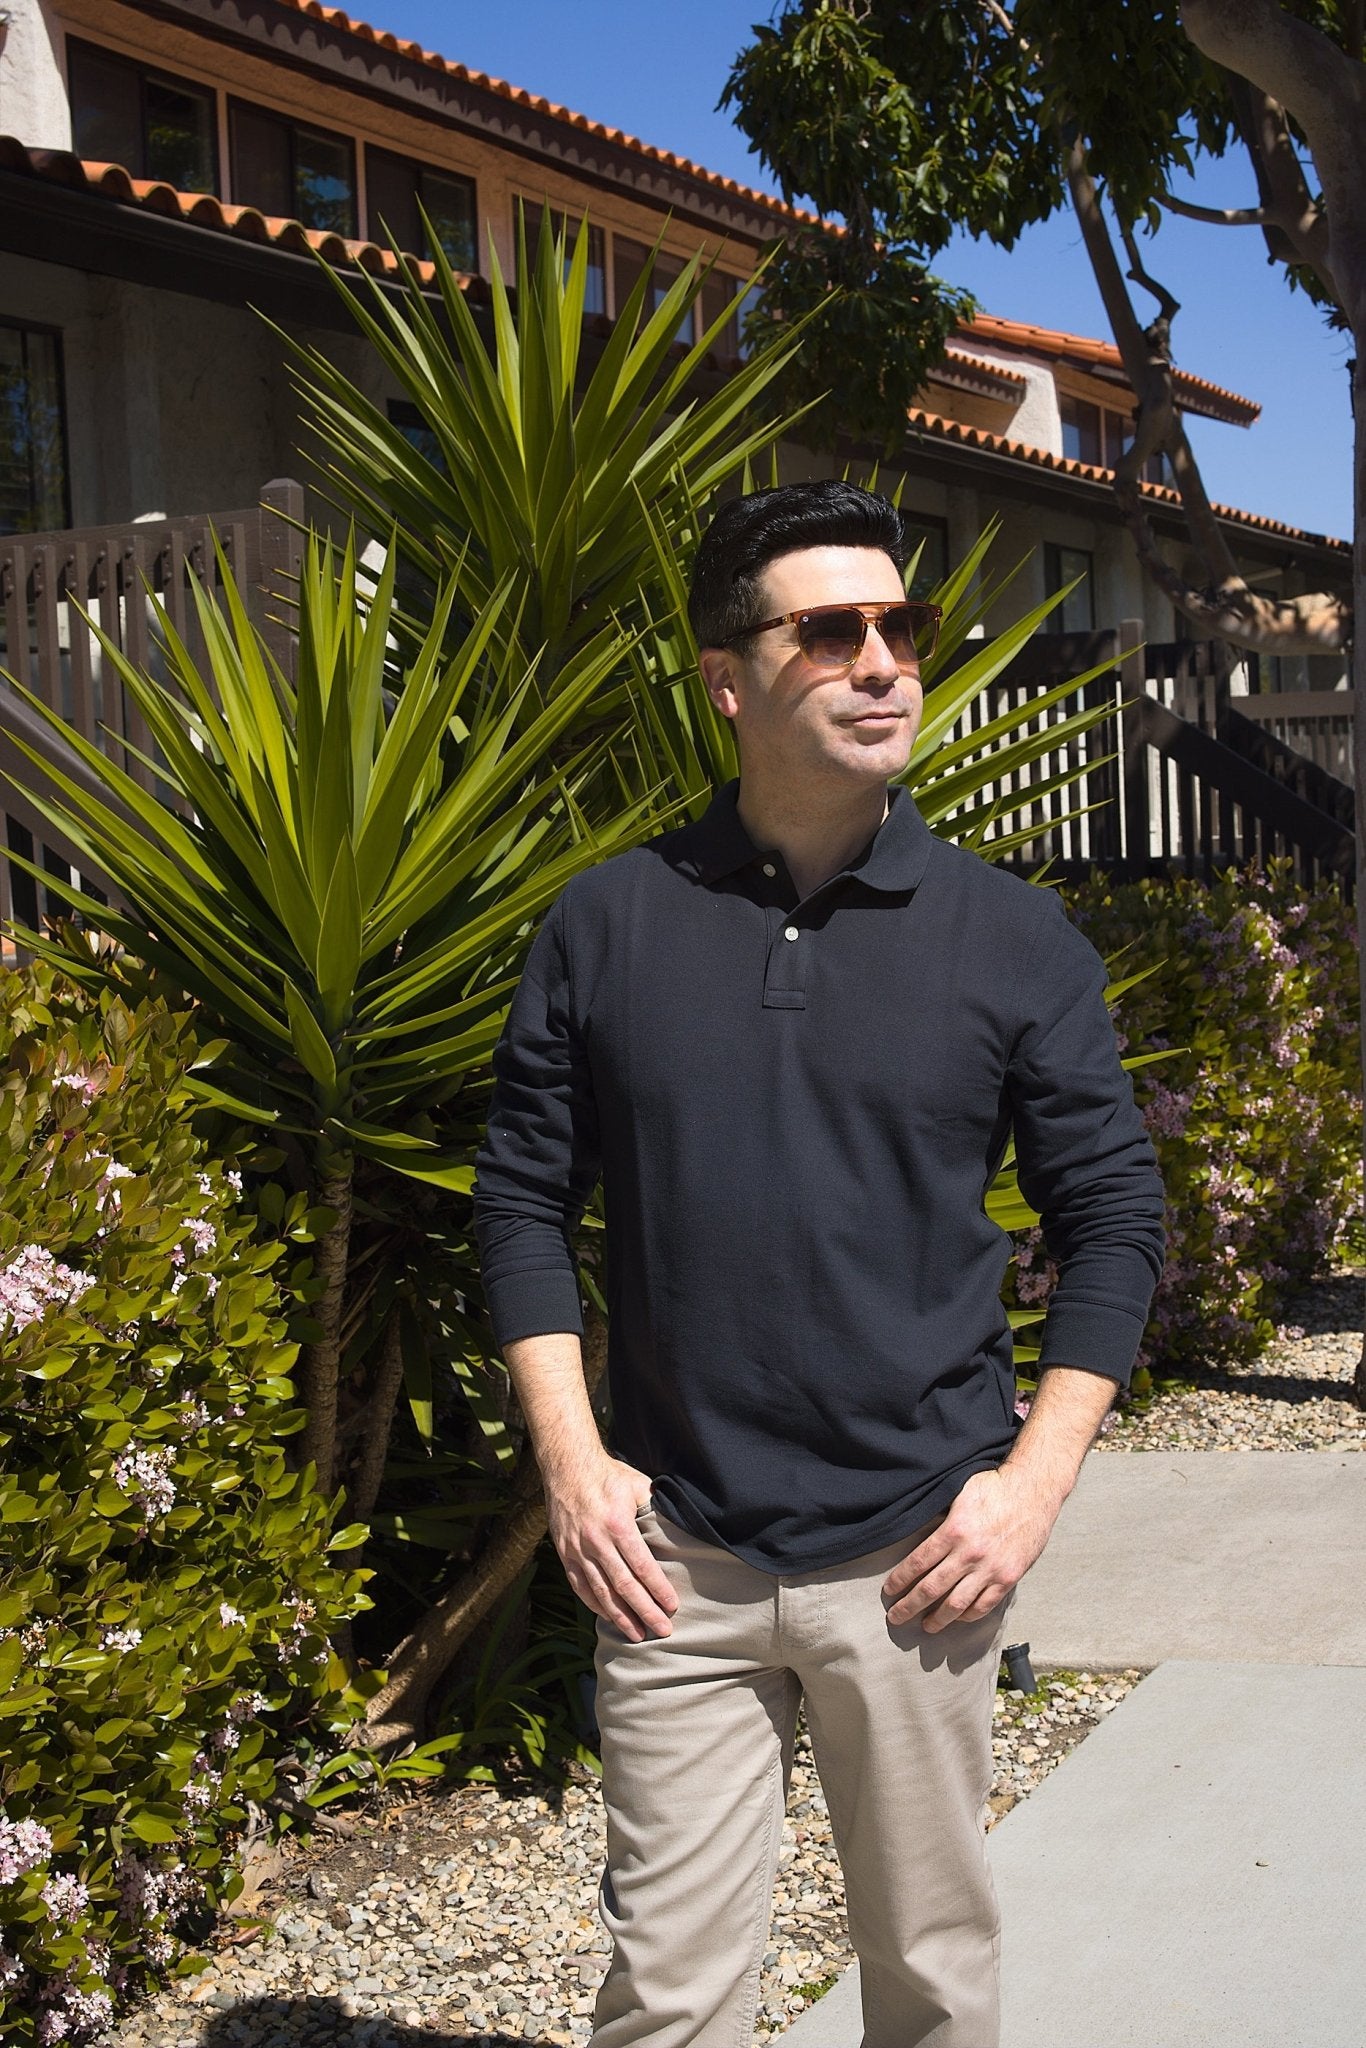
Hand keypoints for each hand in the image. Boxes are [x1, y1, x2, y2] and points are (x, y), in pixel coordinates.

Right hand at [545, 1453, 678, 1642]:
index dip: (658, 1590)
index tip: (672, 1607)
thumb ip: (655, 1509)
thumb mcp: (637, 1485)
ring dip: (620, 1616)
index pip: (643, 1566)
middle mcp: (596, 1541)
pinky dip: (594, 1604)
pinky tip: (607, 1617)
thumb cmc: (608, 1475)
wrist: (567, 1467)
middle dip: (645, 1611)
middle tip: (662, 1631)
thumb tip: (677, 1528)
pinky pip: (580, 1585)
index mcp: (618, 1525)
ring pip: (601, 1592)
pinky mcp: (565, 1552)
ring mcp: (578, 1549)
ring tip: (636, 1634)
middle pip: (624, 1586)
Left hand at [881, 1466, 1060, 1631]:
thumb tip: (914, 1526)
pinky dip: (968, 1615)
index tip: (889, 1591)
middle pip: (931, 1588)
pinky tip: (958, 1618)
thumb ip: (939, 1514)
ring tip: (926, 1626)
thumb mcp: (959, 1492)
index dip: (900, 1580)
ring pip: (957, 1604)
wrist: (1034, 1490)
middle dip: (909, 1606)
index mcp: (954, 1530)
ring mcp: (991, 1569)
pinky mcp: (1009, 1577)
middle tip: (896, 1617)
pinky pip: (985, 1605)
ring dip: (938, 1619)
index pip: (917, 1562)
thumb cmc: (995, 1487)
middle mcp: (970, 1553)